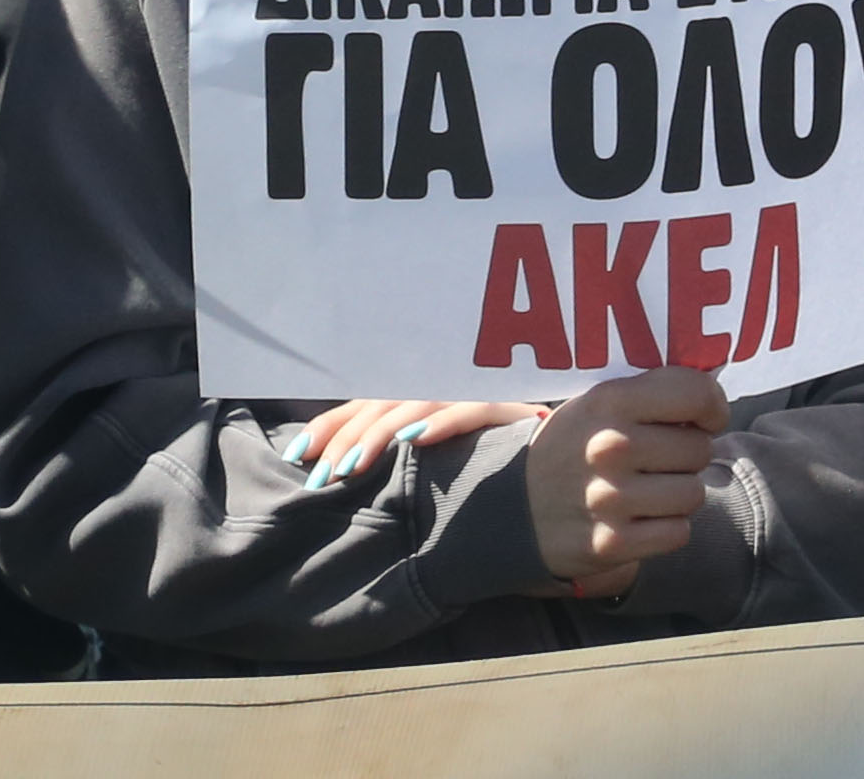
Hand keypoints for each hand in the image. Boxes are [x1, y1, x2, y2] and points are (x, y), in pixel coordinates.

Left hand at [290, 394, 542, 487]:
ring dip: (380, 434)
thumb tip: (334, 477)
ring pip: (417, 401)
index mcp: (420, 399)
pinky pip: (470, 407)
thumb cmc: (492, 465)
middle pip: (384, 401)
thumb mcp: (437, 464)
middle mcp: (444, 387)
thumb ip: (396, 461)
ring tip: (352, 467)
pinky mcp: (508, 404)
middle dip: (346, 438)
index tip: (299, 456)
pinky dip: (441, 421)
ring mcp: (475, 391)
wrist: (565, 460)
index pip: (366, 403)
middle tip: (322, 476)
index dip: (330, 425)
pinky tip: (416, 441)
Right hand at [523, 367, 727, 591]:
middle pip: (700, 449)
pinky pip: (677, 533)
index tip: (706, 418)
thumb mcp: (598, 402)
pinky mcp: (611, 544)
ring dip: (679, 493)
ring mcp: (610, 499)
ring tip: (650, 488)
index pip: (695, 394)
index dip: (712, 406)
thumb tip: (714, 393)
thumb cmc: (572, 447)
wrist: (510, 508)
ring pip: (693, 493)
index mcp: (609, 401)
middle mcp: (610, 447)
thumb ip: (652, 392)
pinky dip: (666, 528)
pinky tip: (641, 518)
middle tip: (661, 458)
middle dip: (689, 454)